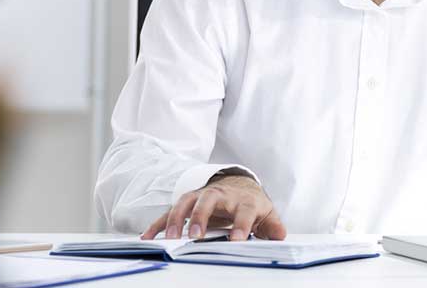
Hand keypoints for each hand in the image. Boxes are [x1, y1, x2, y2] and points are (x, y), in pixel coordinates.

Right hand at [141, 174, 286, 240]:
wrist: (237, 185)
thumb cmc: (251, 204)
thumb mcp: (266, 214)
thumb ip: (273, 227)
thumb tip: (279, 236)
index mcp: (243, 200)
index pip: (243, 211)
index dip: (241, 225)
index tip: (236, 240)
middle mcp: (221, 195)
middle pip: (209, 200)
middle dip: (200, 217)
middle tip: (195, 237)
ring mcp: (202, 197)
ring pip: (186, 202)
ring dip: (176, 219)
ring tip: (170, 238)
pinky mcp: (188, 203)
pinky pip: (170, 212)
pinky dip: (158, 224)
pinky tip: (148, 237)